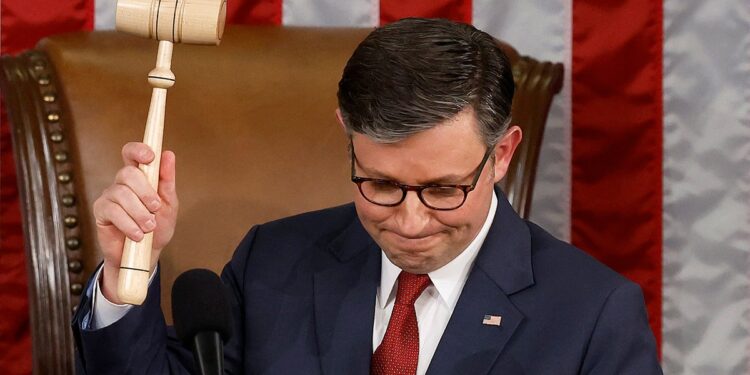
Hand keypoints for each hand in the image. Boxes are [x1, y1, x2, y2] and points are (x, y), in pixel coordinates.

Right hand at [92, 142, 178, 303]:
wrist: (145, 254)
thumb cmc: (158, 227)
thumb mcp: (169, 205)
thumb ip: (167, 181)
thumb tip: (168, 155)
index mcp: (139, 177)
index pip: (132, 153)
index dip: (138, 150)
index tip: (150, 157)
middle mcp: (122, 183)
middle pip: (128, 173)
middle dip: (145, 192)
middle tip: (156, 208)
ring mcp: (109, 196)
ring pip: (122, 194)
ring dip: (139, 213)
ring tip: (149, 227)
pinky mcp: (101, 212)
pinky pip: (113, 211)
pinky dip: (129, 224)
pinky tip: (137, 234)